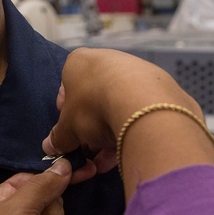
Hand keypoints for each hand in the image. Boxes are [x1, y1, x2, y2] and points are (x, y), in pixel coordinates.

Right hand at [43, 48, 213, 195]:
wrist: (145, 105)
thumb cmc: (94, 107)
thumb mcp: (68, 126)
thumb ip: (59, 136)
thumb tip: (50, 146)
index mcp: (79, 61)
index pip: (67, 85)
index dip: (66, 111)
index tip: (70, 129)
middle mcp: (108, 58)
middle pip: (95, 95)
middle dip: (91, 123)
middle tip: (90, 146)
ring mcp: (138, 70)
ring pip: (120, 104)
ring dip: (113, 130)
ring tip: (110, 156)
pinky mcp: (163, 86)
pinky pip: (143, 110)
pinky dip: (135, 128)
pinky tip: (131, 147)